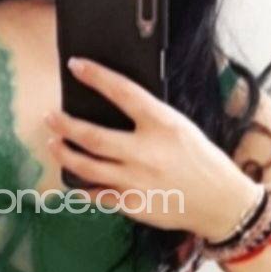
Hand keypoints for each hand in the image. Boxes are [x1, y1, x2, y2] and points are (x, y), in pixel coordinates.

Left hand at [45, 56, 260, 238]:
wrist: (220, 202)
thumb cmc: (201, 160)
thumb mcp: (180, 127)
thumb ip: (149, 118)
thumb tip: (113, 105)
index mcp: (162, 124)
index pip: (123, 92)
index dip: (96, 76)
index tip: (76, 66)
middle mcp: (146, 152)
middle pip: (92, 136)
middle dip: (65, 124)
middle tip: (50, 116)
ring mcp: (136, 181)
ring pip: (86, 166)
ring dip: (64, 153)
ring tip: (53, 143)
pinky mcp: (132, 205)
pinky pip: (96, 194)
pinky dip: (82, 185)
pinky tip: (73, 177)